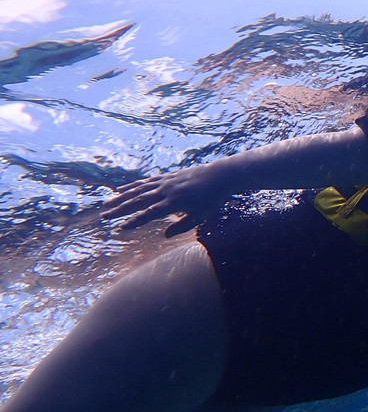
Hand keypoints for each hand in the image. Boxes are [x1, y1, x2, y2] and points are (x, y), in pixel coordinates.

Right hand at [100, 164, 227, 236]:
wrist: (219, 176)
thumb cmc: (211, 200)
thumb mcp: (200, 216)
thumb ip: (183, 226)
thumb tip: (165, 235)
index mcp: (174, 203)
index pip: (149, 214)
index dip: (134, 221)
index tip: (121, 228)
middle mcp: (166, 191)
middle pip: (138, 201)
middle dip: (120, 210)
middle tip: (104, 217)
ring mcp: (164, 182)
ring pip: (138, 190)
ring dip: (121, 198)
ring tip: (106, 204)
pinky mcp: (166, 177)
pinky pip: (145, 182)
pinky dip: (132, 186)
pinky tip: (121, 191)